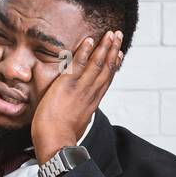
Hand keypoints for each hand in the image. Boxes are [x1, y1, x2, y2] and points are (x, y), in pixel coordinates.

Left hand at [31, 29, 123, 163]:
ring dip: (105, 47)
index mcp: (92, 102)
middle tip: (118, 35)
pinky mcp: (67, 85)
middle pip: (106, 68)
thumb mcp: (75, 124)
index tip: (119, 54)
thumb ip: (77, 115)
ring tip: (110, 33)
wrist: (56, 143)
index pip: (106, 80)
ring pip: (97, 64)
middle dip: (113, 50)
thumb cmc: (60, 138)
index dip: (113, 65)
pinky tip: (90, 40)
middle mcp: (90, 93)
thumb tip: (76, 115)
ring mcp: (80, 88)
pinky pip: (78, 65)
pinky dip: (85, 52)